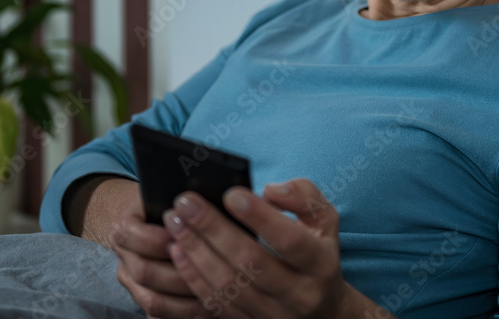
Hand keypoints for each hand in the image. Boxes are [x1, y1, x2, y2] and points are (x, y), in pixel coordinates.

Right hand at [66, 176, 213, 316]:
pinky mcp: (143, 300)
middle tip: (212, 270)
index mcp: (124, 227)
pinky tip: (207, 309)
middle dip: (179, 272)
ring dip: (184, 301)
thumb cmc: (166, 204)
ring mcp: (131, 282)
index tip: (184, 235)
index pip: (133, 236)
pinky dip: (182, 316)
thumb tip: (202, 205)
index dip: (158, 239)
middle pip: (144, 272)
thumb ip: (181, 202)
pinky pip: (159, 316)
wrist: (148, 219)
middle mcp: (123, 257)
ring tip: (215, 294)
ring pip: (152, 300)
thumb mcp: (168, 194)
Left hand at [162, 178, 383, 317]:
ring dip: (196, 252)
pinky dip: (193, 278)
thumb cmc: (317, 251)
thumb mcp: (324, 219)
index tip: (230, 194)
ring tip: (174, 223)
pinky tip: (177, 252)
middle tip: (185, 203)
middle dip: (213, 229)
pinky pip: (217, 305)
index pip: (290, 241)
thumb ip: (302, 196)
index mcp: (320, 263)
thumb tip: (270, 191)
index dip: (260, 218)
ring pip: (228, 286)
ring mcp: (274, 315)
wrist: (324, 310)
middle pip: (250, 263)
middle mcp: (299, 294)